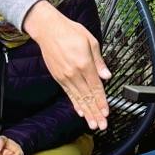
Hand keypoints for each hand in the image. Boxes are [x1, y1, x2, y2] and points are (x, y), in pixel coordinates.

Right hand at [25, 0, 110, 129]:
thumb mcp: (91, 41)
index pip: (96, 87)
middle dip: (95, 112)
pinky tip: (80, 112)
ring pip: (78, 98)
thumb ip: (99, 61)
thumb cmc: (69, 31)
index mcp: (84, 63)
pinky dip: (75, 104)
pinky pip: (69, 94)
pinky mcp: (58, 77)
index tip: (106, 113)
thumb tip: (107, 76)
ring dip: (87, 112)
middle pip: (88, 97)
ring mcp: (65, 76)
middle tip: (102, 125)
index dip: (102, 102)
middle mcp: (74, 73)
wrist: (48, 29)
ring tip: (92, 124)